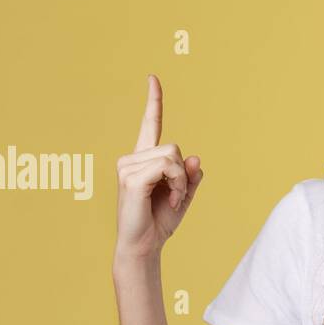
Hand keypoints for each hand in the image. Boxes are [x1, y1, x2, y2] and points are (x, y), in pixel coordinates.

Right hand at [114, 74, 204, 260]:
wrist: (145, 246)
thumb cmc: (160, 222)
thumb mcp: (183, 196)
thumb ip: (190, 176)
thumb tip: (195, 157)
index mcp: (143, 160)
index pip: (149, 125)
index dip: (153, 102)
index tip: (152, 78)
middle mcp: (131, 159)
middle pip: (174, 147)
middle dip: (184, 174)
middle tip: (177, 196)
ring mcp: (128, 167)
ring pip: (173, 156)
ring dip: (182, 182)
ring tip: (172, 200)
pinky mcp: (131, 178)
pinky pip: (168, 168)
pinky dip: (177, 186)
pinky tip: (170, 202)